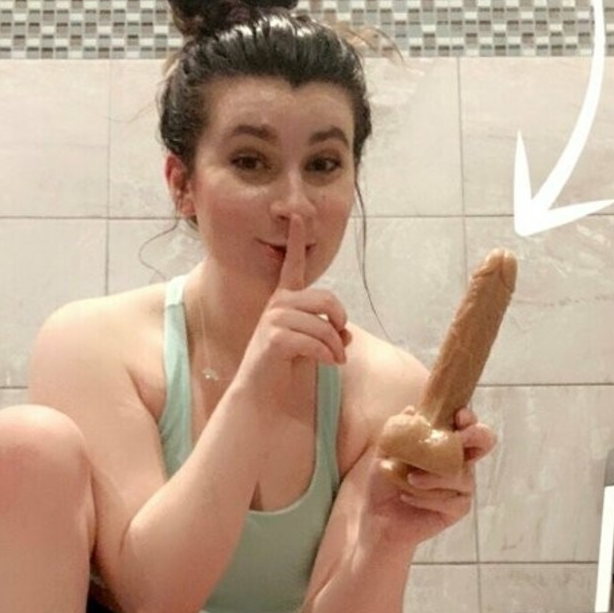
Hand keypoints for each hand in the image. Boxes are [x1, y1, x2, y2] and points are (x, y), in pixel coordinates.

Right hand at [237, 215, 350, 405]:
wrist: (265, 397)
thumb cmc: (287, 371)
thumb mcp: (314, 345)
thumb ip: (329, 331)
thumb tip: (347, 333)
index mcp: (285, 300)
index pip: (292, 265)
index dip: (295, 239)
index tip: (297, 215)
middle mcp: (277, 305)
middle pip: (325, 298)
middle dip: (340, 321)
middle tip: (343, 344)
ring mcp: (273, 320)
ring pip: (323, 324)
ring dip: (336, 346)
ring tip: (336, 359)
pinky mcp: (274, 338)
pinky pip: (315, 340)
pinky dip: (328, 354)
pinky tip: (330, 364)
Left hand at [367, 407, 496, 542]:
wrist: (377, 519)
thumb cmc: (384, 484)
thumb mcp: (385, 454)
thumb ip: (397, 433)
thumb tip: (410, 410)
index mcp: (445, 444)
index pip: (465, 425)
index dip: (468, 418)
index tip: (459, 415)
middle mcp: (459, 462)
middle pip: (484, 442)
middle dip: (475, 435)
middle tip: (458, 438)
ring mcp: (461, 486)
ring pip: (462, 474)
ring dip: (434, 476)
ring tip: (410, 479)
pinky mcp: (458, 508)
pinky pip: (452, 499)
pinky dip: (427, 497)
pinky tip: (407, 496)